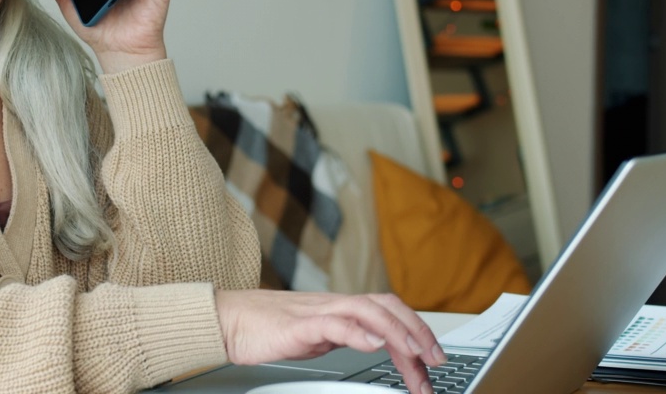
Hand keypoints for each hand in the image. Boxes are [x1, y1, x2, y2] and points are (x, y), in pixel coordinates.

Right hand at [215, 289, 445, 393]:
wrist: (229, 320)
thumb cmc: (267, 328)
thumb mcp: (317, 336)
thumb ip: (344, 336)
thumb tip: (373, 345)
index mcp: (342, 309)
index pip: (388, 312)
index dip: (415, 330)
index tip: (433, 359)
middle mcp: (335, 305)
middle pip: (387, 306)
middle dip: (417, 331)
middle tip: (436, 360)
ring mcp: (319, 312)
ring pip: (368, 311)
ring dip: (397, 333)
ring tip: (414, 355)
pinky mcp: (299, 324)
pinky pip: (334, 324)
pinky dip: (357, 333)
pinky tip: (372, 345)